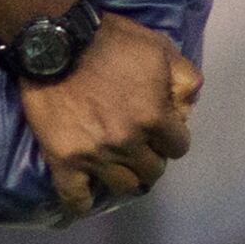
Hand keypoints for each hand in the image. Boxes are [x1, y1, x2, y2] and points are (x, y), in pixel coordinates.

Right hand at [15, 11, 201, 218]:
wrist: (56, 41)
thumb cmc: (110, 40)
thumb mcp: (160, 47)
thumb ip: (184, 78)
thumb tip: (188, 108)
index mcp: (154, 118)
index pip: (178, 148)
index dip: (171, 138)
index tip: (161, 130)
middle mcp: (128, 142)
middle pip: (153, 171)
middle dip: (151, 158)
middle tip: (139, 146)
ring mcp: (95, 155)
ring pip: (123, 186)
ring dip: (125, 177)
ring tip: (118, 166)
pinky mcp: (64, 160)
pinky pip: (75, 197)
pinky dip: (82, 202)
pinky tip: (86, 197)